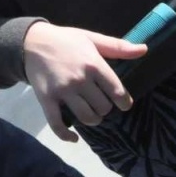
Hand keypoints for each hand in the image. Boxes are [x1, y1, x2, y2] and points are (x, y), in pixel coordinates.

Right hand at [22, 22, 146, 141]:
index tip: (122, 104)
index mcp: (93, 64)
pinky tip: (74, 138)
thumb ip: (117, 46)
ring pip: (86, 117)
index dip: (123, 102)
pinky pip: (57, 124)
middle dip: (105, 108)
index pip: (117, 91)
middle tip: (100, 102)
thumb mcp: (91, 38)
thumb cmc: (65, 40)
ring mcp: (62, 91)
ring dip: (93, 120)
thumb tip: (144, 49)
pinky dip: (66, 135)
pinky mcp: (46, 99)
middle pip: (103, 107)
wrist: (31, 41)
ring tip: (91, 114)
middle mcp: (80, 79)